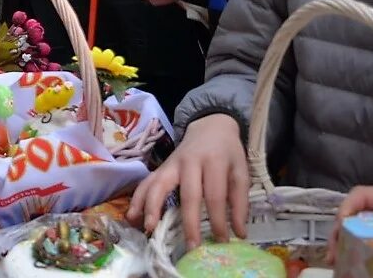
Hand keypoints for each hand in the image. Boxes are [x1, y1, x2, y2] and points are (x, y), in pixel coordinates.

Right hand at [128, 114, 248, 246]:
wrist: (210, 127)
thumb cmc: (227, 152)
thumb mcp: (241, 171)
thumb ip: (240, 201)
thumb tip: (240, 233)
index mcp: (214, 162)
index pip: (215, 195)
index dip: (218, 219)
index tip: (221, 240)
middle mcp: (190, 162)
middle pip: (188, 194)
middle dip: (189, 222)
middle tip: (191, 246)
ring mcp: (171, 164)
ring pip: (158, 184)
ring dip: (152, 207)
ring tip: (148, 228)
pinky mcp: (161, 167)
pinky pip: (146, 182)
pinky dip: (137, 198)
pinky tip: (132, 216)